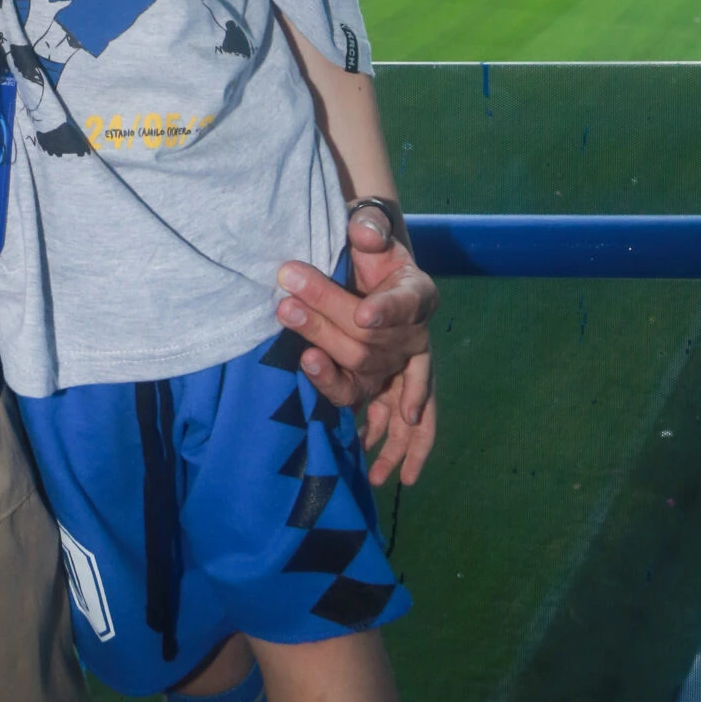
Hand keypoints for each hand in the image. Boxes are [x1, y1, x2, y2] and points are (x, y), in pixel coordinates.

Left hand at [273, 211, 436, 478]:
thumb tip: (362, 231)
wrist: (379, 271)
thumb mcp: (375, 233)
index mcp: (415, 292)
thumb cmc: (375, 253)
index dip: (385, 311)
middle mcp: (414, 335)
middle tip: (284, 306)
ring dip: (338, 379)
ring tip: (310, 375)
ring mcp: (402, 366)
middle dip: (325, 326)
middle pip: (370, 340)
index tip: (362, 315)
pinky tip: (383, 471)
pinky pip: (398, 422)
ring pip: (374, 380)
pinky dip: (396, 446)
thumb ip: (371, 229)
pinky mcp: (387, 387)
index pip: (406, 301)